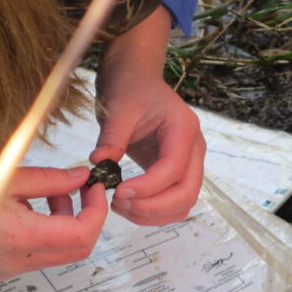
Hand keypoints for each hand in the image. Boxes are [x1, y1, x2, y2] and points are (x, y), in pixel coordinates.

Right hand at [0, 153, 109, 279]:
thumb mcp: (5, 176)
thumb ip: (50, 180)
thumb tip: (83, 177)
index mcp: (20, 239)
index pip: (82, 235)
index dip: (97, 210)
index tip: (95, 186)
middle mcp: (14, 263)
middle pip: (74, 251)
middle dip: (85, 218)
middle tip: (80, 188)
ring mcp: (2, 271)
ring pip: (53, 254)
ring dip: (63, 224)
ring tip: (47, 192)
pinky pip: (30, 255)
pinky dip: (41, 231)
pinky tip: (23, 206)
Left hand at [91, 69, 204, 226]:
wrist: (135, 78)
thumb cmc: (130, 87)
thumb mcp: (118, 109)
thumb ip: (111, 138)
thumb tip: (98, 166)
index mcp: (183, 129)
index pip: (174, 169)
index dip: (148, 188)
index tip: (118, 193)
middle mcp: (193, 148)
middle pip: (187, 193)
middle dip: (153, 207)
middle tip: (118, 204)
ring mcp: (188, 161)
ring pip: (183, 203)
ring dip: (153, 214)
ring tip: (119, 206)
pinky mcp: (176, 171)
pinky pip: (172, 201)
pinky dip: (153, 211)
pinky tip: (127, 204)